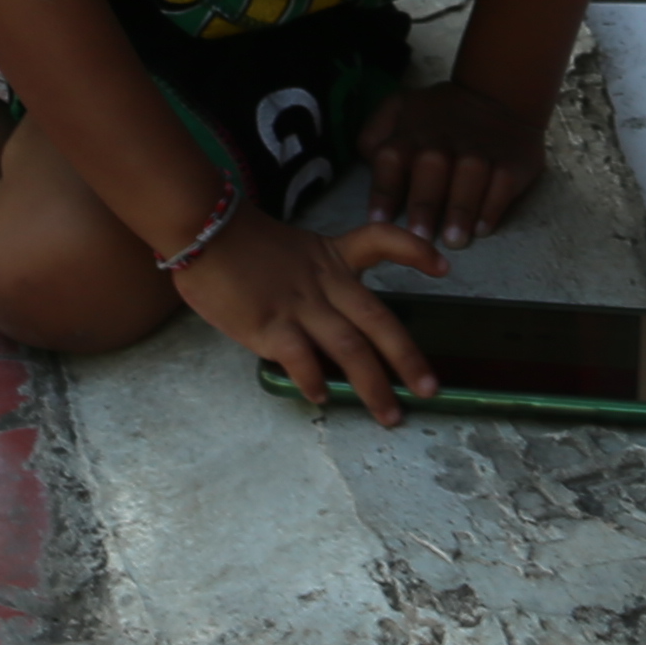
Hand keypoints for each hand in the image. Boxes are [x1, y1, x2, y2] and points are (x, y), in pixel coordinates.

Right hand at [174, 206, 446, 424]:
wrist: (202, 229)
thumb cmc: (237, 243)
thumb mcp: (288, 249)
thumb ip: (310, 279)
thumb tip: (322, 319)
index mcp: (330, 257)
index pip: (381, 240)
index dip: (415, 251)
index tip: (443, 266)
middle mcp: (324, 283)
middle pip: (377, 320)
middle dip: (407, 357)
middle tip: (429, 390)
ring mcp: (299, 305)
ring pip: (350, 348)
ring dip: (373, 385)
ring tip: (388, 414)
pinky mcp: (270, 325)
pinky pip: (301, 358)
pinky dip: (315, 380)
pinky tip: (322, 398)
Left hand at [358, 79, 546, 249]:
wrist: (497, 96)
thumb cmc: (438, 115)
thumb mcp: (398, 109)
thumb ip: (376, 133)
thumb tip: (368, 158)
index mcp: (411, 133)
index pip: (392, 159)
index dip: (384, 191)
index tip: (379, 221)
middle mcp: (444, 141)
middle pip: (431, 168)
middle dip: (424, 203)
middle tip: (418, 237)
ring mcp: (480, 151)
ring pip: (470, 176)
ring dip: (461, 209)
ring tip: (454, 240)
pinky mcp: (511, 162)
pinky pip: (503, 184)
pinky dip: (493, 206)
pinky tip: (482, 229)